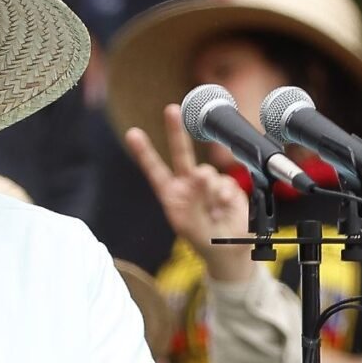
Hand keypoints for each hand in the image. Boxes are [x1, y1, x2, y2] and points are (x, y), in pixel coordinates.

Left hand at [125, 104, 252, 281]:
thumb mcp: (190, 223)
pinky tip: (224, 210)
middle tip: (171, 110)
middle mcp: (187, 183)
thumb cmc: (202, 238)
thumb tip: (202, 172)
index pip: (154, 169)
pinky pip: (226, 185)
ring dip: (209, 193)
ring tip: (212, 212)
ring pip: (207, 174)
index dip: (145, 152)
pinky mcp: (227, 186)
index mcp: (171, 193)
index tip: (133, 134)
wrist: (228, 252)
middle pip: (180, 154)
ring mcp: (208, 183)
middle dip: (175, 132)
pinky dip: (226, 197)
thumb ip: (194, 198)